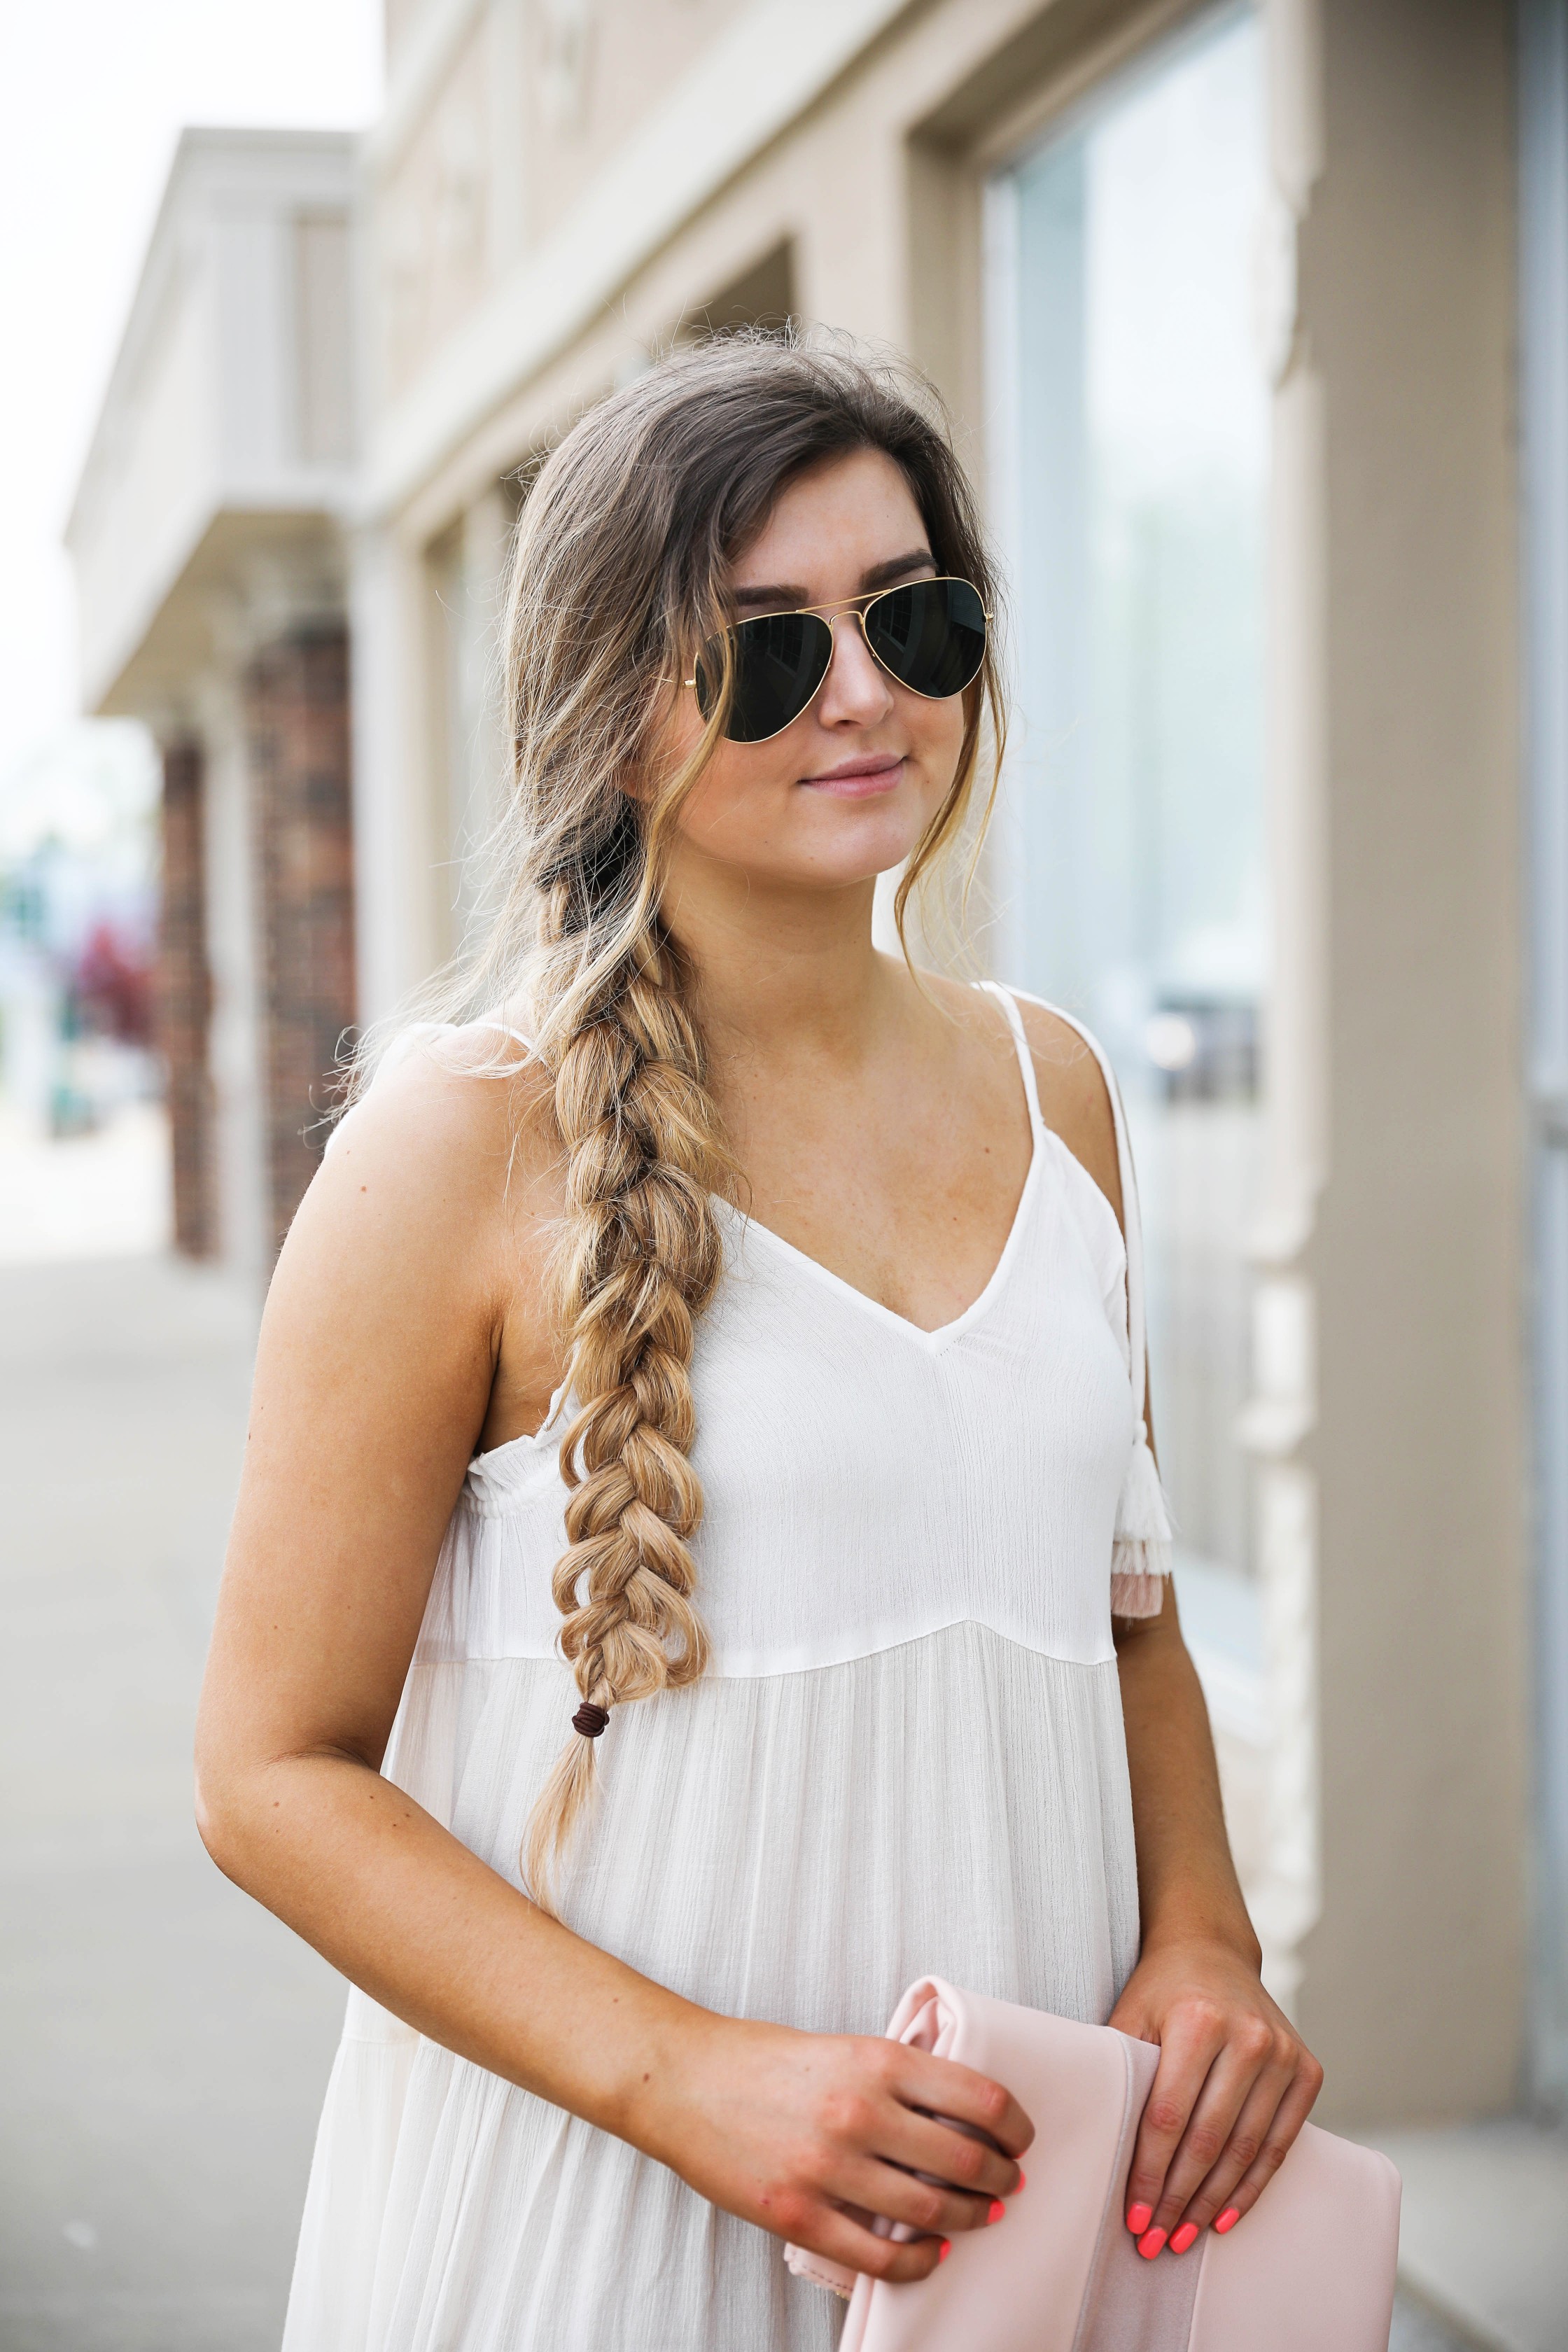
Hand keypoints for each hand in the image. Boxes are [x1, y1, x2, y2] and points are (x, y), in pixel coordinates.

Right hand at [632, 2011, 1032, 2281]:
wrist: (683, 2082)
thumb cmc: (763, 2059)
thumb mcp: (843, 2046)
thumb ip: (898, 2076)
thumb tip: (960, 2113)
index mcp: (876, 2061)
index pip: (980, 2097)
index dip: (1016, 2124)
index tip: (1021, 2137)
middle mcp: (860, 2112)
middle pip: (966, 2159)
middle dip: (1002, 2177)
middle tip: (1009, 2183)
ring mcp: (829, 2168)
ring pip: (931, 2212)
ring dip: (969, 2218)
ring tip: (979, 2215)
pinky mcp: (799, 2215)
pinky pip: (880, 2256)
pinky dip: (918, 2262)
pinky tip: (929, 2255)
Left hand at [1108, 1934, 1322, 2256]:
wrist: (1212, 1951)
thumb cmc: (1160, 1991)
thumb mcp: (1130, 2016)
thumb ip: (1120, 2072)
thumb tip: (1097, 2149)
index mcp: (1198, 2020)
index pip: (1168, 2117)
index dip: (1151, 2175)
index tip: (1135, 2218)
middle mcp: (1248, 2036)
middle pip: (1209, 2140)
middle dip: (1180, 2199)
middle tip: (1156, 2242)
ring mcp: (1283, 2054)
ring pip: (1247, 2149)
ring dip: (1214, 2202)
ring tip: (1186, 2237)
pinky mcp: (1307, 2070)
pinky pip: (1280, 2143)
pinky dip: (1253, 2185)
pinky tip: (1227, 2217)